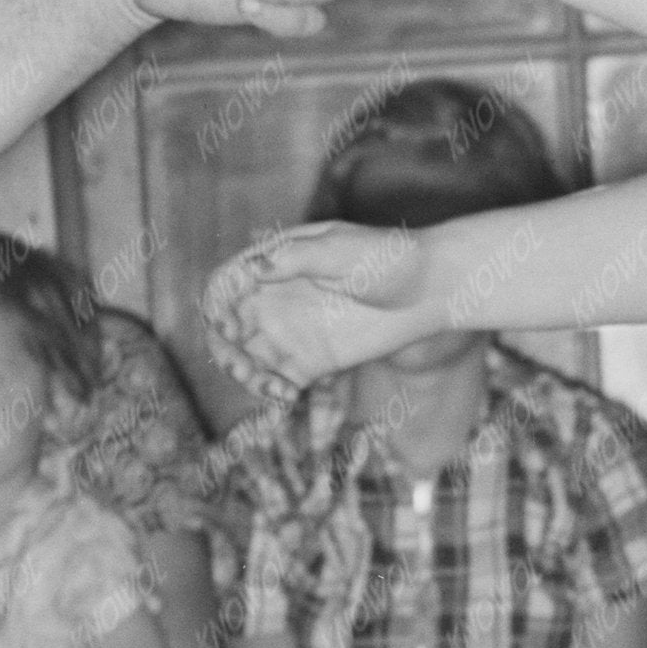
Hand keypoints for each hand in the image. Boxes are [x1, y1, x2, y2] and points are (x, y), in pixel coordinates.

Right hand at [204, 220, 447, 395]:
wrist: (430, 291)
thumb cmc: (388, 259)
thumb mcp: (341, 251)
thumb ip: (297, 258)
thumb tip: (254, 268)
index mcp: (274, 262)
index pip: (225, 284)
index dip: (216, 307)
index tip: (229, 327)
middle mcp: (274, 298)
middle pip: (225, 328)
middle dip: (224, 350)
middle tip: (240, 368)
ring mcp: (291, 331)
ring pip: (245, 359)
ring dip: (245, 376)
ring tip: (269, 387)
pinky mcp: (311, 361)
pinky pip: (276, 381)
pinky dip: (271, 392)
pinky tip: (287, 396)